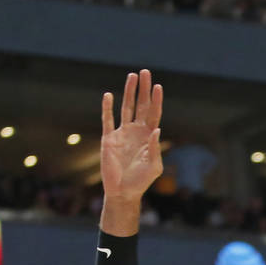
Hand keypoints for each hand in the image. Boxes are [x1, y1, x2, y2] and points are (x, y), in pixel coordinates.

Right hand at [101, 69, 163, 202]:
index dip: (156, 101)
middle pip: (141, 106)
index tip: (158, 86)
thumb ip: (155, 148)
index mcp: (150, 137)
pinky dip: (107, 108)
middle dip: (143, 90)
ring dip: (129, 92)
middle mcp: (136, 132)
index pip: (154, 114)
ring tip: (132, 76)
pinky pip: (107, 120)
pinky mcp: (109, 139)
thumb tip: (157, 129)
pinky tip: (108, 95)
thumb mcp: (154, 166)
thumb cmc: (141, 181)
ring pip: (126, 108)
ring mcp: (122, 134)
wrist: (123, 192)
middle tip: (145, 72)